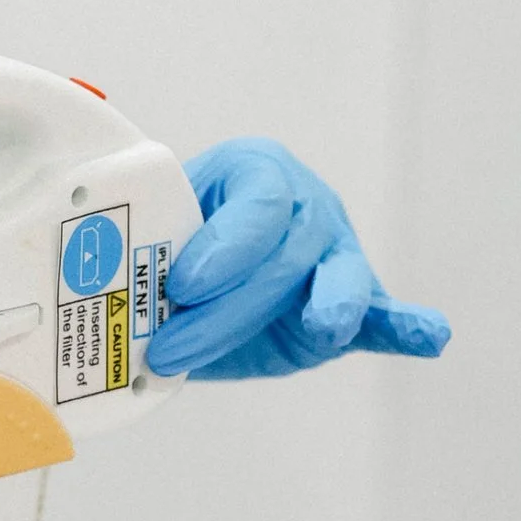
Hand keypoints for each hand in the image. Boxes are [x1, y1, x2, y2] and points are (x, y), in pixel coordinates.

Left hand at [146, 139, 449, 380]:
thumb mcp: (153, 228)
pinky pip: (382, 315)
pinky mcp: (354, 305)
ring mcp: (336, 253)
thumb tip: (90, 264)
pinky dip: (408, 327)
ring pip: (338, 279)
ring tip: (323, 327)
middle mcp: (304, 206)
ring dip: (330, 305)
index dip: (222, 247)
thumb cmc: (174, 244)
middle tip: (173, 348)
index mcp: (255, 171)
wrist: (193, 279)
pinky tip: (430, 336)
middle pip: (284, 255)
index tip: (184, 285)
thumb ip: (138, 239)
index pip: (254, 203)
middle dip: (228, 308)